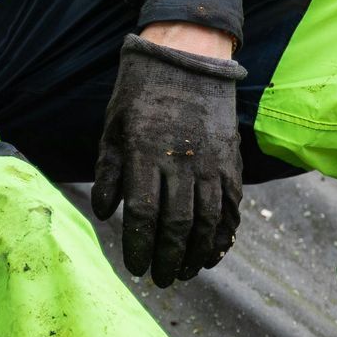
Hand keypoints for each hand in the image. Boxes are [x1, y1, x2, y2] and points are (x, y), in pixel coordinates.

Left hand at [91, 31, 245, 286]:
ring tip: (185, 273)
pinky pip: (230, 206)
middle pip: (176, 224)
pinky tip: (213, 252)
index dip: (138, 246)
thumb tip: (106, 213)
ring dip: (196, 254)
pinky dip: (223, 234)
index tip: (135, 266)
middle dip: (167, 259)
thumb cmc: (142, 92)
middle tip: (160, 279)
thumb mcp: (113, 126)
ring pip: (207, 221)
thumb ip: (109, 171)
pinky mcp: (230, 160)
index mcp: (145, 152)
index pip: (141, 213)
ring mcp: (210, 162)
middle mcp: (181, 161)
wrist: (188, 57)